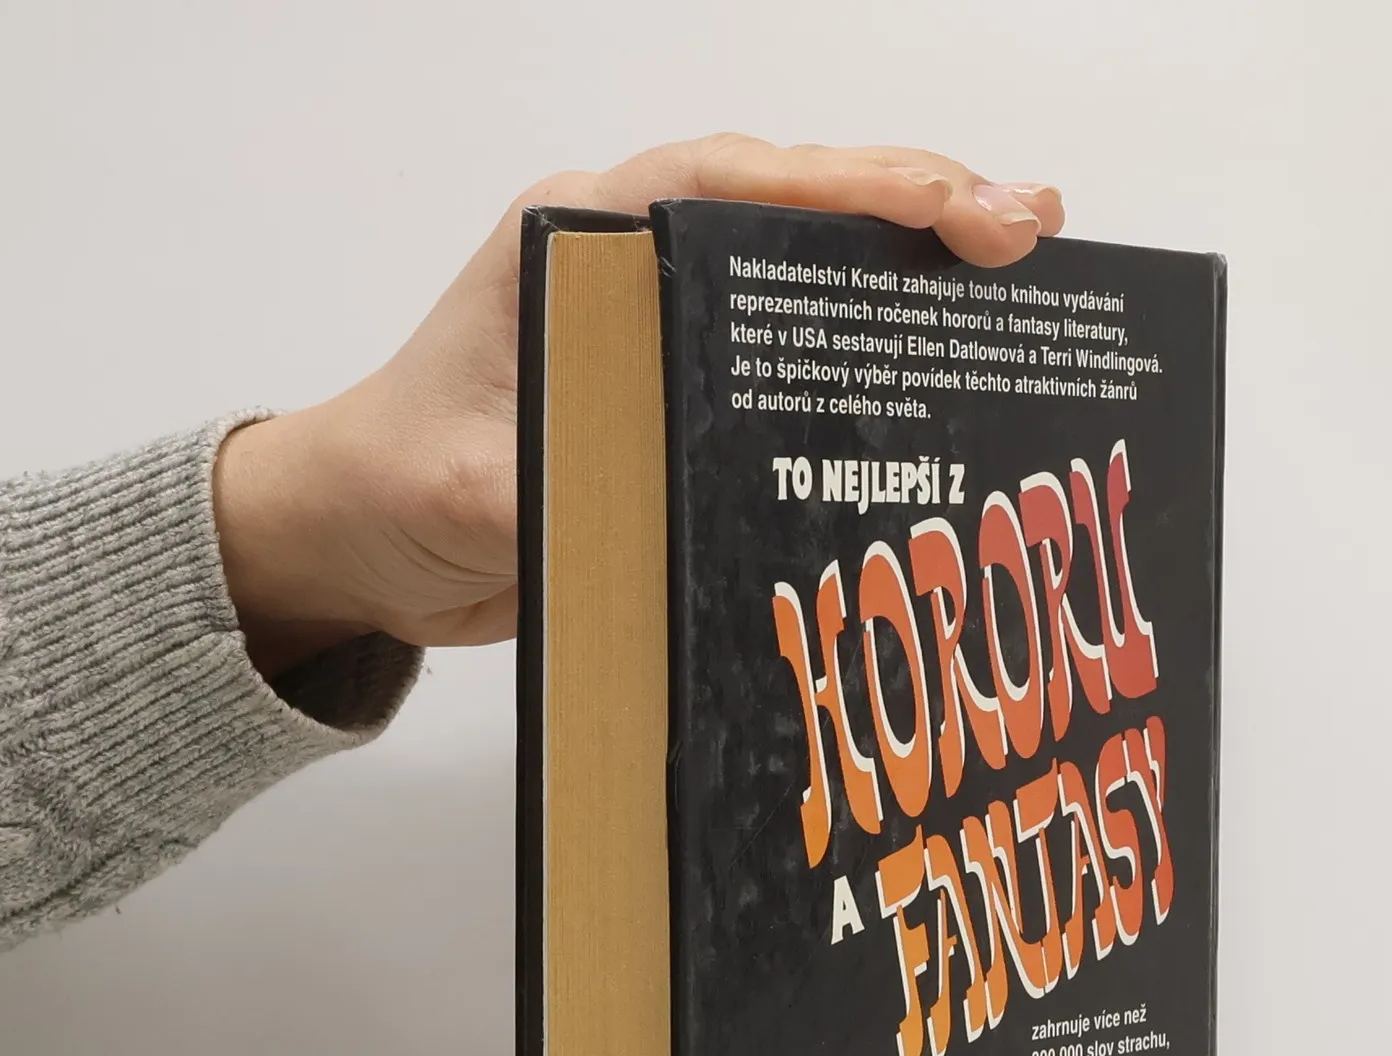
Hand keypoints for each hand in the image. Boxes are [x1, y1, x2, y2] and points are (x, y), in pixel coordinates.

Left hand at [215, 135, 1063, 676]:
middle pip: (793, 203)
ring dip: (909, 268)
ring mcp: (661, 322)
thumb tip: (677, 512)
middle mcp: (632, 263)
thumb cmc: (394, 488)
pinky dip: (867, 343)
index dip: (856, 189)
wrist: (356, 536)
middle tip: (1034, 229)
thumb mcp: (468, 496)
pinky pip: (788, 347)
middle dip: (918, 206)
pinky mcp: (679, 386)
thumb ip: (561, 493)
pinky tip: (942, 365)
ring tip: (1023, 273)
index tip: (960, 214)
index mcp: (579, 243)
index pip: (734, 184)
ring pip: (803, 264)